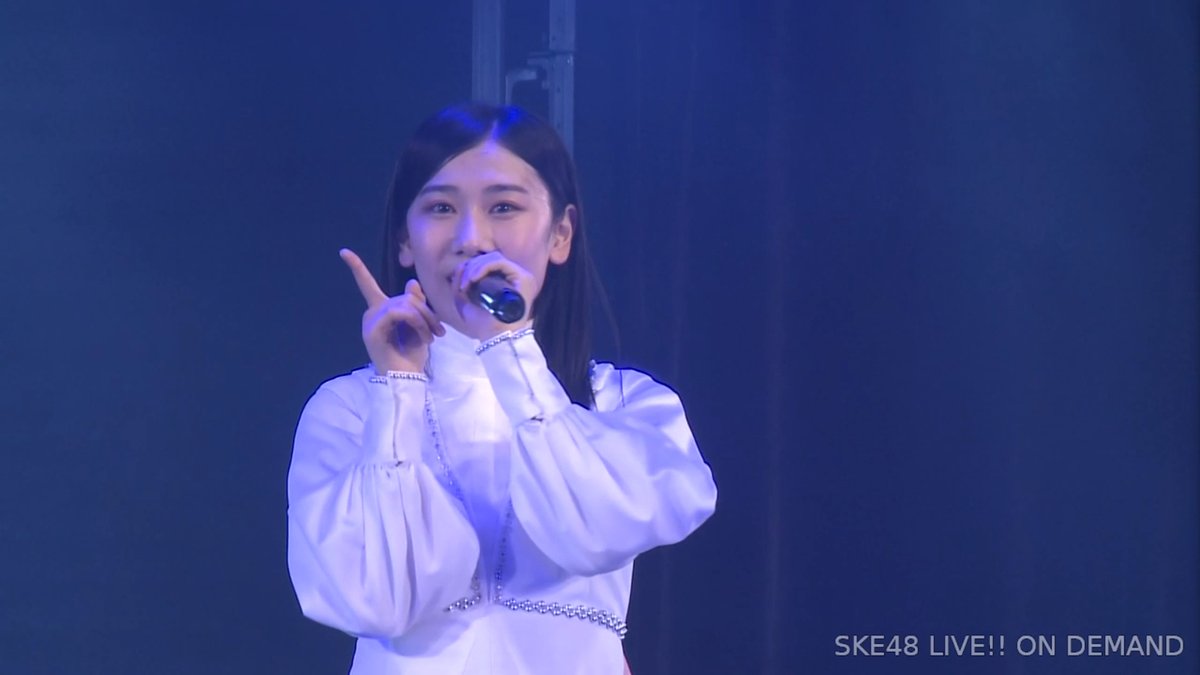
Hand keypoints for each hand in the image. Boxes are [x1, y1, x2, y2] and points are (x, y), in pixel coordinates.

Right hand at [340, 248, 444, 373]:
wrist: (408, 378)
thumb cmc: (412, 354)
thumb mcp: (419, 325)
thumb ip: (415, 304)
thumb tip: (412, 283)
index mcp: (380, 310)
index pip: (367, 284)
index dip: (356, 267)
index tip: (343, 251)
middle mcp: (371, 313)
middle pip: (403, 296)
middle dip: (425, 311)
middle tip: (439, 331)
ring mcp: (369, 322)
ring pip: (404, 304)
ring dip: (424, 319)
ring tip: (433, 337)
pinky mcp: (372, 331)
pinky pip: (399, 313)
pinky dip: (417, 323)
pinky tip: (424, 338)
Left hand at [451, 251, 536, 339]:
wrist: (496, 339)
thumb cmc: (483, 325)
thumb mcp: (465, 303)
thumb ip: (460, 285)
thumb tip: (460, 266)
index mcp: (505, 281)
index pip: (488, 263)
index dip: (472, 267)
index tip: (461, 285)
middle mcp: (516, 277)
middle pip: (490, 258)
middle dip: (471, 267)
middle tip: (462, 286)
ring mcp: (521, 276)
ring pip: (494, 258)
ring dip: (475, 267)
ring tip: (466, 284)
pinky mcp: (523, 278)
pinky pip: (499, 263)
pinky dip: (483, 267)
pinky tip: (473, 279)